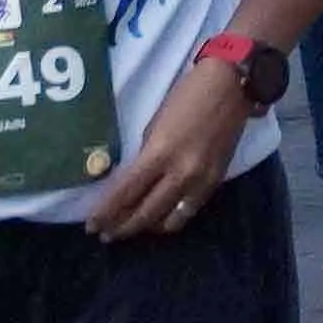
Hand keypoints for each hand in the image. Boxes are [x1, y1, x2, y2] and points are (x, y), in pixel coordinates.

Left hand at [87, 49, 249, 240]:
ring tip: (131, 229)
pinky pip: (189, 211)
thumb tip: (133, 182)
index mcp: (160, 153)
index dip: (106, 212)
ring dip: (147, 228)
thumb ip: (146, 157)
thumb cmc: (186, 96)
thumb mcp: (155, 125)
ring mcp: (201, 181)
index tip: (92, 225)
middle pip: (145, 213)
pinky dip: (171, 219)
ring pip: (170, 221)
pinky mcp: (215, 183)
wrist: (230, 87)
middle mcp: (181, 173)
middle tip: (105, 234)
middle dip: (122, 227)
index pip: (126, 192)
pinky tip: (159, 218)